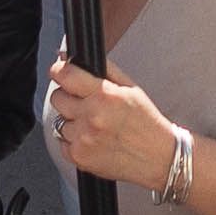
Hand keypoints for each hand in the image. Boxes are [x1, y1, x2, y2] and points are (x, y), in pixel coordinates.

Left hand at [46, 58, 180, 192]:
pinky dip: (73, 141)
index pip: (65, 75)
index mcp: (105, 95)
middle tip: (85, 103)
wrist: (158, 158)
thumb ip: (103, 69)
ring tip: (94, 125)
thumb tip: (72, 57)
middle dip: (68, 96)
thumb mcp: (131, 88)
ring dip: (72, 121)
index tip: (60, 72)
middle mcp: (92, 116)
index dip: (59, 71)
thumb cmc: (147, 123)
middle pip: (57, 97)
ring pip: (59, 121)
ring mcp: (83, 139)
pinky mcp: (79, 157)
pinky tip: (92, 140)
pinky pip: (62, 142)